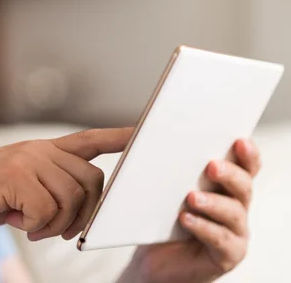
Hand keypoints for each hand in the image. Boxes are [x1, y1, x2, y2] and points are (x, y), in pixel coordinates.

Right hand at [0, 128, 132, 241]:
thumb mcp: (20, 188)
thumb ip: (49, 188)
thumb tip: (78, 209)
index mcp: (42, 150)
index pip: (88, 139)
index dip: (118, 137)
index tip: (142, 133)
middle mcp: (38, 148)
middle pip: (92, 181)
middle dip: (84, 213)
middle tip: (62, 231)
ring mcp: (28, 159)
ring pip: (72, 198)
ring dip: (57, 224)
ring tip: (34, 228)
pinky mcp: (16, 175)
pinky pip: (47, 210)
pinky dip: (36, 227)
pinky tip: (18, 223)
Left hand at [120, 139, 260, 282]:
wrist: (155, 260)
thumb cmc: (164, 222)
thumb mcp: (169, 191)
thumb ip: (175, 171)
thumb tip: (159, 141)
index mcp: (226, 188)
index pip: (245, 167)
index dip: (247, 154)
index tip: (239, 141)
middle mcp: (236, 208)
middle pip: (244, 187)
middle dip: (230, 175)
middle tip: (211, 166)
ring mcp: (234, 233)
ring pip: (233, 213)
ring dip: (213, 203)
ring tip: (192, 197)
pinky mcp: (227, 255)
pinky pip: (220, 240)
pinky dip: (203, 227)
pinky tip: (186, 219)